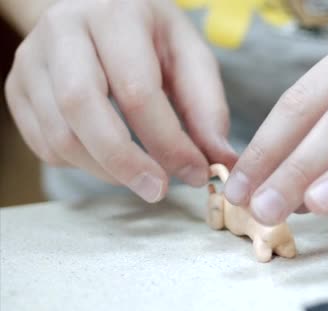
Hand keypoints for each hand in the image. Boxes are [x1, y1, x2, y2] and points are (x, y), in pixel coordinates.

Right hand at [5, 0, 236, 202]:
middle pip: (82, 108)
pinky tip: (110, 160)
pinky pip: (43, 143)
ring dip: (105, 170)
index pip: (136, 90)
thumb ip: (207, 106)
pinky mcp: (17, 86)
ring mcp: (32, 59)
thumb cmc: (150, 35)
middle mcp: (63, 30)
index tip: (196, 173)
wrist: (96, 9)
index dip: (168, 142)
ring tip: (141, 176)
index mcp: (114, 15)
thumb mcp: (189, 54)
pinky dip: (81, 164)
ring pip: (59, 133)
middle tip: (159, 190)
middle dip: (126, 162)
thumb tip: (221, 159)